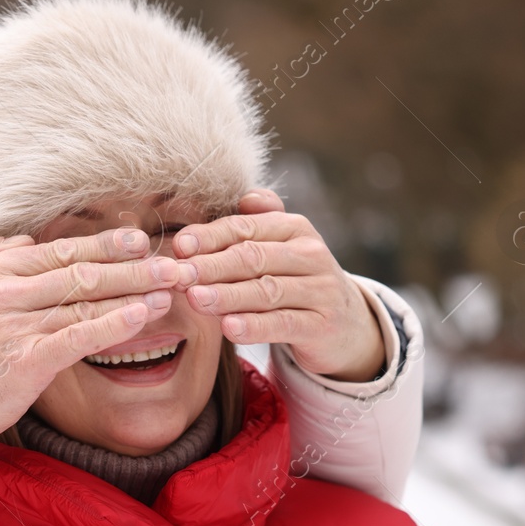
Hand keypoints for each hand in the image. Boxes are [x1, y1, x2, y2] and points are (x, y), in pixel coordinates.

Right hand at [0, 228, 197, 445]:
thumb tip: (25, 240)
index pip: (58, 250)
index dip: (103, 243)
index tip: (139, 239)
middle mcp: (2, 291)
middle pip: (79, 270)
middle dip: (131, 264)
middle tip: (172, 261)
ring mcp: (13, 325)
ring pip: (85, 300)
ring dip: (134, 292)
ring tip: (170, 289)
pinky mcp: (25, 360)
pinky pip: (79, 335)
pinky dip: (114, 323)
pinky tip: (143, 315)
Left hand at [174, 189, 384, 381]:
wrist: (346, 324)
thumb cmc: (296, 281)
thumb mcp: (280, 249)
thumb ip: (258, 224)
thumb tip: (244, 197)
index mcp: (295, 228)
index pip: (246, 228)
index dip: (210, 237)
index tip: (179, 247)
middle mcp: (311, 255)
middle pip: (253, 257)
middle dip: (212, 266)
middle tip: (178, 275)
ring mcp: (320, 290)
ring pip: (266, 291)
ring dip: (227, 295)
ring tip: (195, 299)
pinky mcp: (323, 325)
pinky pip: (284, 324)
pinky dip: (255, 327)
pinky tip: (229, 328)